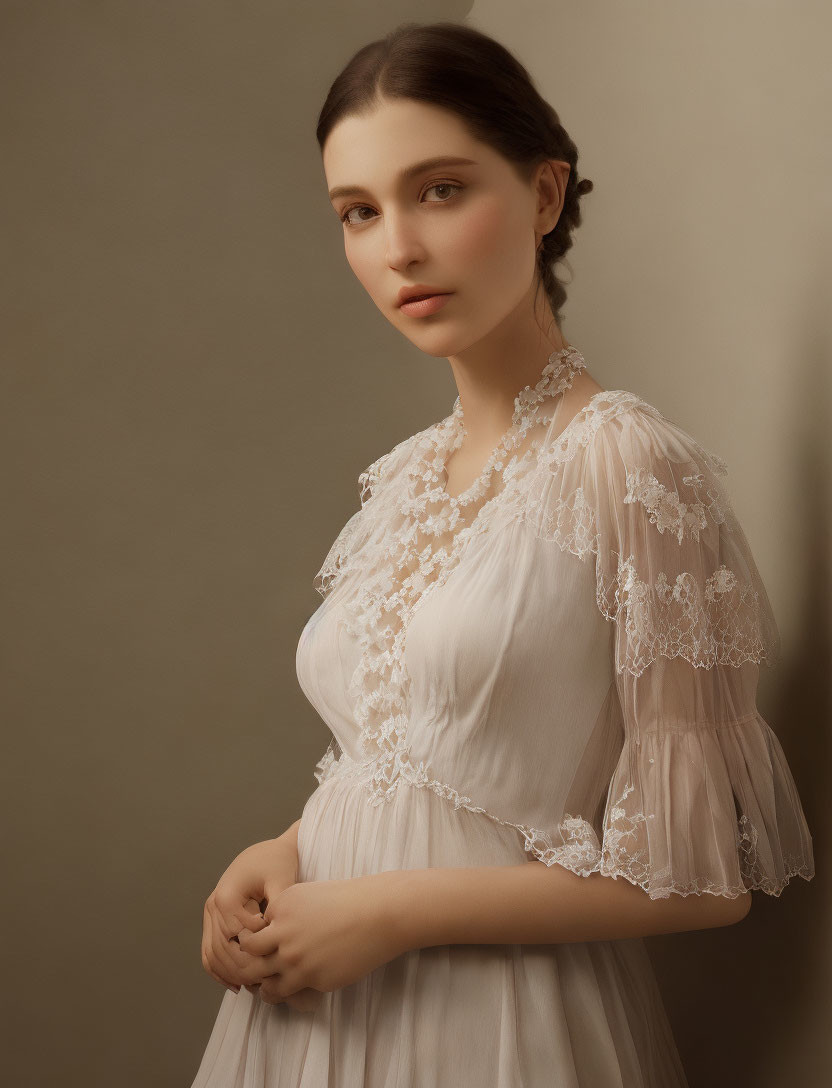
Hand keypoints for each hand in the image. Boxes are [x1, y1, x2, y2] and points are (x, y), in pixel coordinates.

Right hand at [201, 837, 297, 995]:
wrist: (269, 851)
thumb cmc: (279, 863)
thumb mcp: (283, 881)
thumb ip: (280, 907)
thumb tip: (276, 935)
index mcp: (227, 897)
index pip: (238, 941)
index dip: (259, 956)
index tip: (279, 963)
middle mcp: (213, 905)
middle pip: (223, 952)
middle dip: (245, 970)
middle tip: (269, 983)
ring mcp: (209, 913)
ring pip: (213, 955)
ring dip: (232, 974)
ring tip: (256, 986)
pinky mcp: (213, 918)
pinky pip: (209, 951)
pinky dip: (220, 970)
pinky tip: (238, 983)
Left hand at [236, 874, 404, 1004]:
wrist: (378, 913)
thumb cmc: (345, 900)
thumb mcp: (305, 895)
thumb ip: (282, 914)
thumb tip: (266, 934)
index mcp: (280, 909)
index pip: (251, 934)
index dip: (255, 943)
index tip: (262, 948)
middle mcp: (283, 936)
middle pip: (249, 961)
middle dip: (249, 968)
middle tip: (256, 971)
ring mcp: (298, 961)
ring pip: (265, 986)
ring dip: (265, 987)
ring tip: (270, 985)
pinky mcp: (314, 980)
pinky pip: (291, 994)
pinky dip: (290, 994)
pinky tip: (296, 988)